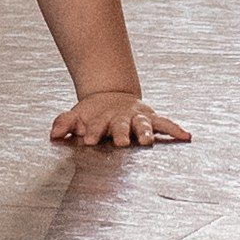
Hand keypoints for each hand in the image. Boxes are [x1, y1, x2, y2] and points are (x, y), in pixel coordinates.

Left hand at [50, 91, 190, 149]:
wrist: (111, 97)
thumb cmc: (93, 114)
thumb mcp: (76, 115)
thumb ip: (64, 123)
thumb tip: (53, 133)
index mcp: (102, 119)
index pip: (96, 126)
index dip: (91, 131)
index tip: (87, 139)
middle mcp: (121, 118)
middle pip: (121, 126)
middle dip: (121, 133)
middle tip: (121, 141)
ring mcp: (138, 118)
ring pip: (144, 125)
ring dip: (146, 132)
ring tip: (149, 140)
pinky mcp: (151, 118)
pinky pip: (165, 124)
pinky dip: (176, 129)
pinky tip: (186, 136)